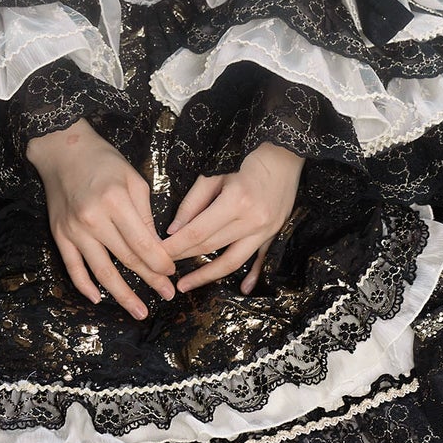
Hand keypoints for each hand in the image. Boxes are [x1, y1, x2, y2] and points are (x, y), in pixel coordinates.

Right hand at [26, 119, 175, 320]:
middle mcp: (93, 219)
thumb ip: (144, 213)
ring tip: (140, 311)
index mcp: (115, 201)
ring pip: (101, 271)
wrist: (62, 151)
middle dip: (150, 279)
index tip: (172, 273)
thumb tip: (156, 246)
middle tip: (167, 295)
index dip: (159, 262)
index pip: (142, 242)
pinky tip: (98, 299)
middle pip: (126, 258)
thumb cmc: (103, 161)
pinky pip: (73, 267)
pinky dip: (84, 286)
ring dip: (122, 295)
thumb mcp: (132, 178)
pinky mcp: (60, 235)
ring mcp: (74, 230)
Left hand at [166, 142, 304, 294]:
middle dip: (183, 258)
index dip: (175, 246)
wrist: (284, 154)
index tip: (157, 254)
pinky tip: (242, 289)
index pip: (197, 232)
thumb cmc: (246, 156)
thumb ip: (193, 202)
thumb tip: (174, 231)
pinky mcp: (274, 232)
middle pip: (211, 246)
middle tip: (162, 268)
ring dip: (207, 275)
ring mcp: (266, 230)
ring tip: (186, 285)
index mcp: (236, 202)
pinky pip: (261, 259)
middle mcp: (253, 220)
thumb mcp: (214, 172)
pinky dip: (253, 276)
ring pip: (233, 260)